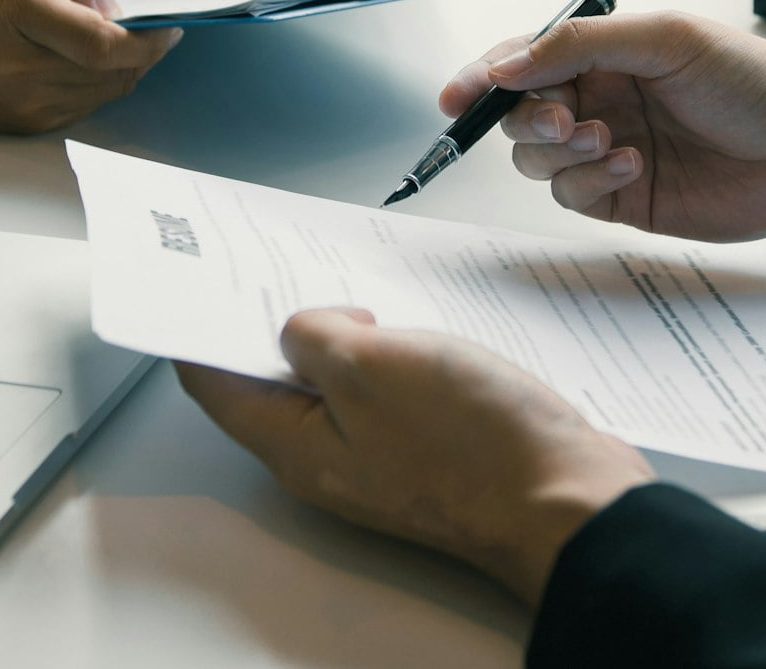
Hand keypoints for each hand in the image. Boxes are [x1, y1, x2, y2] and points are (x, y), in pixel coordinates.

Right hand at [0, 0, 180, 133]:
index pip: (102, 43)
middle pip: (111, 73)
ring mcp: (18, 103)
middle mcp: (17, 66)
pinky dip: (96, 87)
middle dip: (144, 53)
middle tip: (154, 33)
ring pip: (101, 94)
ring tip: (119, 44)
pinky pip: (80, 109)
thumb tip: (114, 2)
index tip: (171, 27)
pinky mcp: (19, 125)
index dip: (148, 41)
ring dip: (123, 71)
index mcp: (17, 12)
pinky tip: (87, 65)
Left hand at [176, 308, 653, 605]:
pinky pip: (389, 396)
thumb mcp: (369, 364)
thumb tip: (305, 326)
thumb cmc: (473, 446)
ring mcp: (381, 460)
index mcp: (296, 446)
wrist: (568, 499)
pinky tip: (409, 325)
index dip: (200, 326)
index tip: (197, 279)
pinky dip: (388, 356)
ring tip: (350, 287)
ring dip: (340, 336)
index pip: (215, 384)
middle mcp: (330, 461)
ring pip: (337, 388)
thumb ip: (316, 335)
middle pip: (275, 385)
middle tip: (278, 265)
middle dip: (273, 323)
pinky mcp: (430, 452)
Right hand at [440, 11, 765, 239]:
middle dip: (526, 120)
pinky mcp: (625, 200)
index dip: (484, 78)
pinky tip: (633, 165)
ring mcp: (608, 152)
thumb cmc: (757, 81)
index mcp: (604, 53)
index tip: (457, 97)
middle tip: (562, 122)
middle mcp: (599, 100)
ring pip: (537, 162)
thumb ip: (580, 44)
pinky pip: (572, 197)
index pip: (524, 62)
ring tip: (607, 141)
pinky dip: (589, 182)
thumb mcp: (666, 39)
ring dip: (558, 154)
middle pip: (519, 116)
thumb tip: (510, 61)